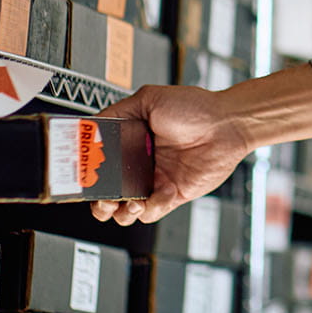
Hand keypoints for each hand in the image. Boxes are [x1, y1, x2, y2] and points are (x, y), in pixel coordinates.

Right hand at [90, 84, 252, 225]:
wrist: (227, 124)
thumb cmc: (195, 108)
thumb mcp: (150, 99)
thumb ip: (119, 111)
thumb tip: (92, 124)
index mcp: (131, 143)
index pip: (101, 164)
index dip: (89, 175)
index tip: (84, 178)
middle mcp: (140, 164)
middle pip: (108, 193)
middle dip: (99, 203)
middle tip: (103, 198)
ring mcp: (155, 181)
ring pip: (126, 210)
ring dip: (121, 212)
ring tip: (129, 203)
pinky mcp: (172, 195)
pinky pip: (153, 212)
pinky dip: (151, 208)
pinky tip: (160, 193)